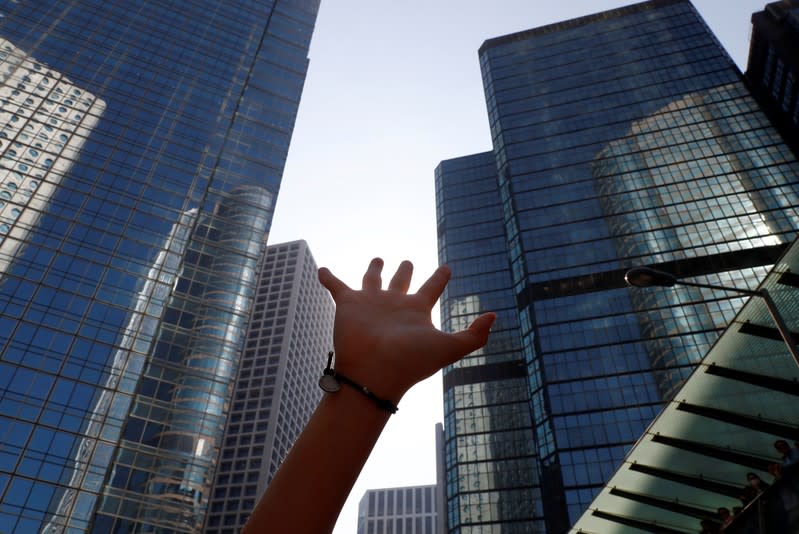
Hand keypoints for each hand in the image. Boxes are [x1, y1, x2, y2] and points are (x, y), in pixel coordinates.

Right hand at [318, 258, 494, 403]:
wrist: (374, 372)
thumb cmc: (410, 362)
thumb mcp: (449, 347)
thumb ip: (474, 335)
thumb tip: (494, 316)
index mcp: (417, 311)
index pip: (432, 288)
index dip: (440, 277)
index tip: (447, 267)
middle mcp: (394, 306)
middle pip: (402, 282)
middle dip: (406, 270)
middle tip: (409, 261)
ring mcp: (370, 304)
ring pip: (373, 280)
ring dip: (375, 268)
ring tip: (379, 259)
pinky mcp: (348, 305)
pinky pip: (336, 286)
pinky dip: (329, 277)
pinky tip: (323, 269)